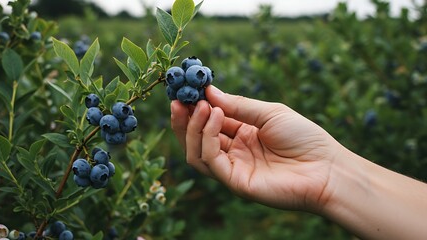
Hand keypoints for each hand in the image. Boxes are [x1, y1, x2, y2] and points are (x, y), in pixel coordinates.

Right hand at [170, 86, 340, 211]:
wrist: (326, 169)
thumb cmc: (304, 138)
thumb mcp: (269, 112)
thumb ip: (238, 105)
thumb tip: (208, 91)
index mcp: (241, 134)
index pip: (209, 121)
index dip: (195, 106)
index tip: (185, 88)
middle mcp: (233, 151)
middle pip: (196, 138)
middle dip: (184, 118)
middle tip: (178, 99)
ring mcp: (232, 168)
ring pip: (196, 151)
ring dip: (192, 127)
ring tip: (199, 106)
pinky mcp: (234, 181)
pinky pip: (210, 159)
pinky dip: (207, 137)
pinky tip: (215, 116)